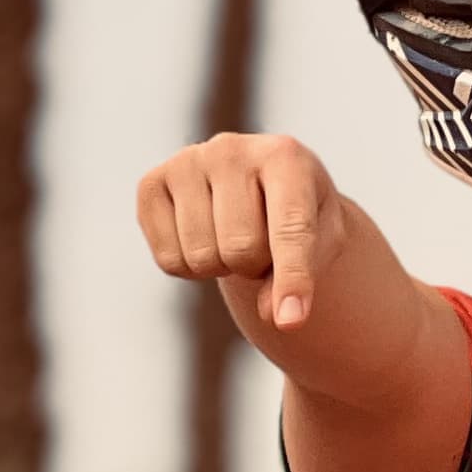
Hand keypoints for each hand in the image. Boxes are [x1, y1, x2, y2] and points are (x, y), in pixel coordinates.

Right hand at [137, 132, 345, 330]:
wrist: (259, 183)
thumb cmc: (299, 213)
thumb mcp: (321, 241)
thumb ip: (305, 275)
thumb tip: (274, 315)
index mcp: (285, 156)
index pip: (290, 230)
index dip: (292, 279)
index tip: (292, 322)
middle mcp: (231, 149)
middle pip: (241, 250)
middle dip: (256, 266)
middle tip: (262, 244)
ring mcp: (186, 162)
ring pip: (201, 257)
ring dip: (222, 266)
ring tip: (233, 236)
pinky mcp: (151, 183)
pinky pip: (168, 260)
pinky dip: (189, 268)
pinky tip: (203, 236)